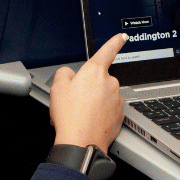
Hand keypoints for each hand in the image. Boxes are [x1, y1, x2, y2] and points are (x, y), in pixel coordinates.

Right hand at [50, 33, 126, 151]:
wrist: (81, 143)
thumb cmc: (70, 116)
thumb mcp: (58, 88)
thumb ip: (65, 73)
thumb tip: (70, 74)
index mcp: (95, 72)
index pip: (108, 51)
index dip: (115, 42)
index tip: (122, 37)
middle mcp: (110, 83)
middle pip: (99, 80)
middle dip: (89, 88)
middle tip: (75, 101)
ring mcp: (116, 99)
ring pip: (104, 96)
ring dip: (94, 102)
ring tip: (81, 114)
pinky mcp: (120, 115)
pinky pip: (109, 110)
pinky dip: (100, 114)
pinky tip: (89, 121)